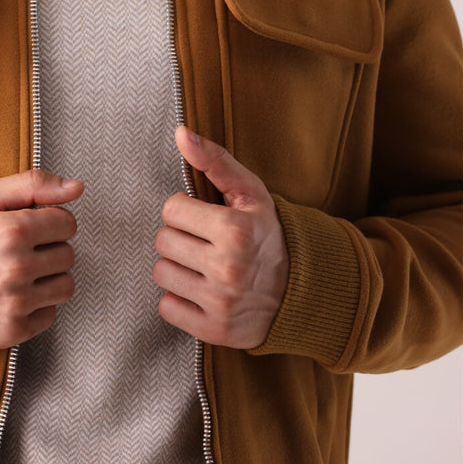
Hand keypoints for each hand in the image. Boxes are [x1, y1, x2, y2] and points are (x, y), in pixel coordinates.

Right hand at [0, 170, 83, 352]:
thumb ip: (32, 184)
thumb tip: (76, 187)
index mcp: (13, 229)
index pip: (67, 223)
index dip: (49, 222)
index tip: (31, 228)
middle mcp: (17, 267)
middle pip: (68, 254)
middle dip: (48, 249)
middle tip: (20, 251)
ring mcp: (15, 302)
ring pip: (66, 286)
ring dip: (48, 278)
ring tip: (20, 274)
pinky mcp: (12, 331)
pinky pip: (50, 315)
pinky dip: (37, 306)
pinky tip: (13, 296)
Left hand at [153, 127, 287, 348]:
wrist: (301, 289)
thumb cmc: (266, 232)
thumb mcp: (248, 191)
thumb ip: (213, 159)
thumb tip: (180, 132)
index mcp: (235, 230)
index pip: (170, 210)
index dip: (185, 210)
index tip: (205, 217)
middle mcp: (228, 269)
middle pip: (163, 242)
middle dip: (180, 237)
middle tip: (204, 242)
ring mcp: (221, 303)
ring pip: (161, 273)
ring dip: (177, 267)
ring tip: (202, 265)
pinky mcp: (214, 331)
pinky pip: (167, 307)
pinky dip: (179, 299)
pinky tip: (202, 290)